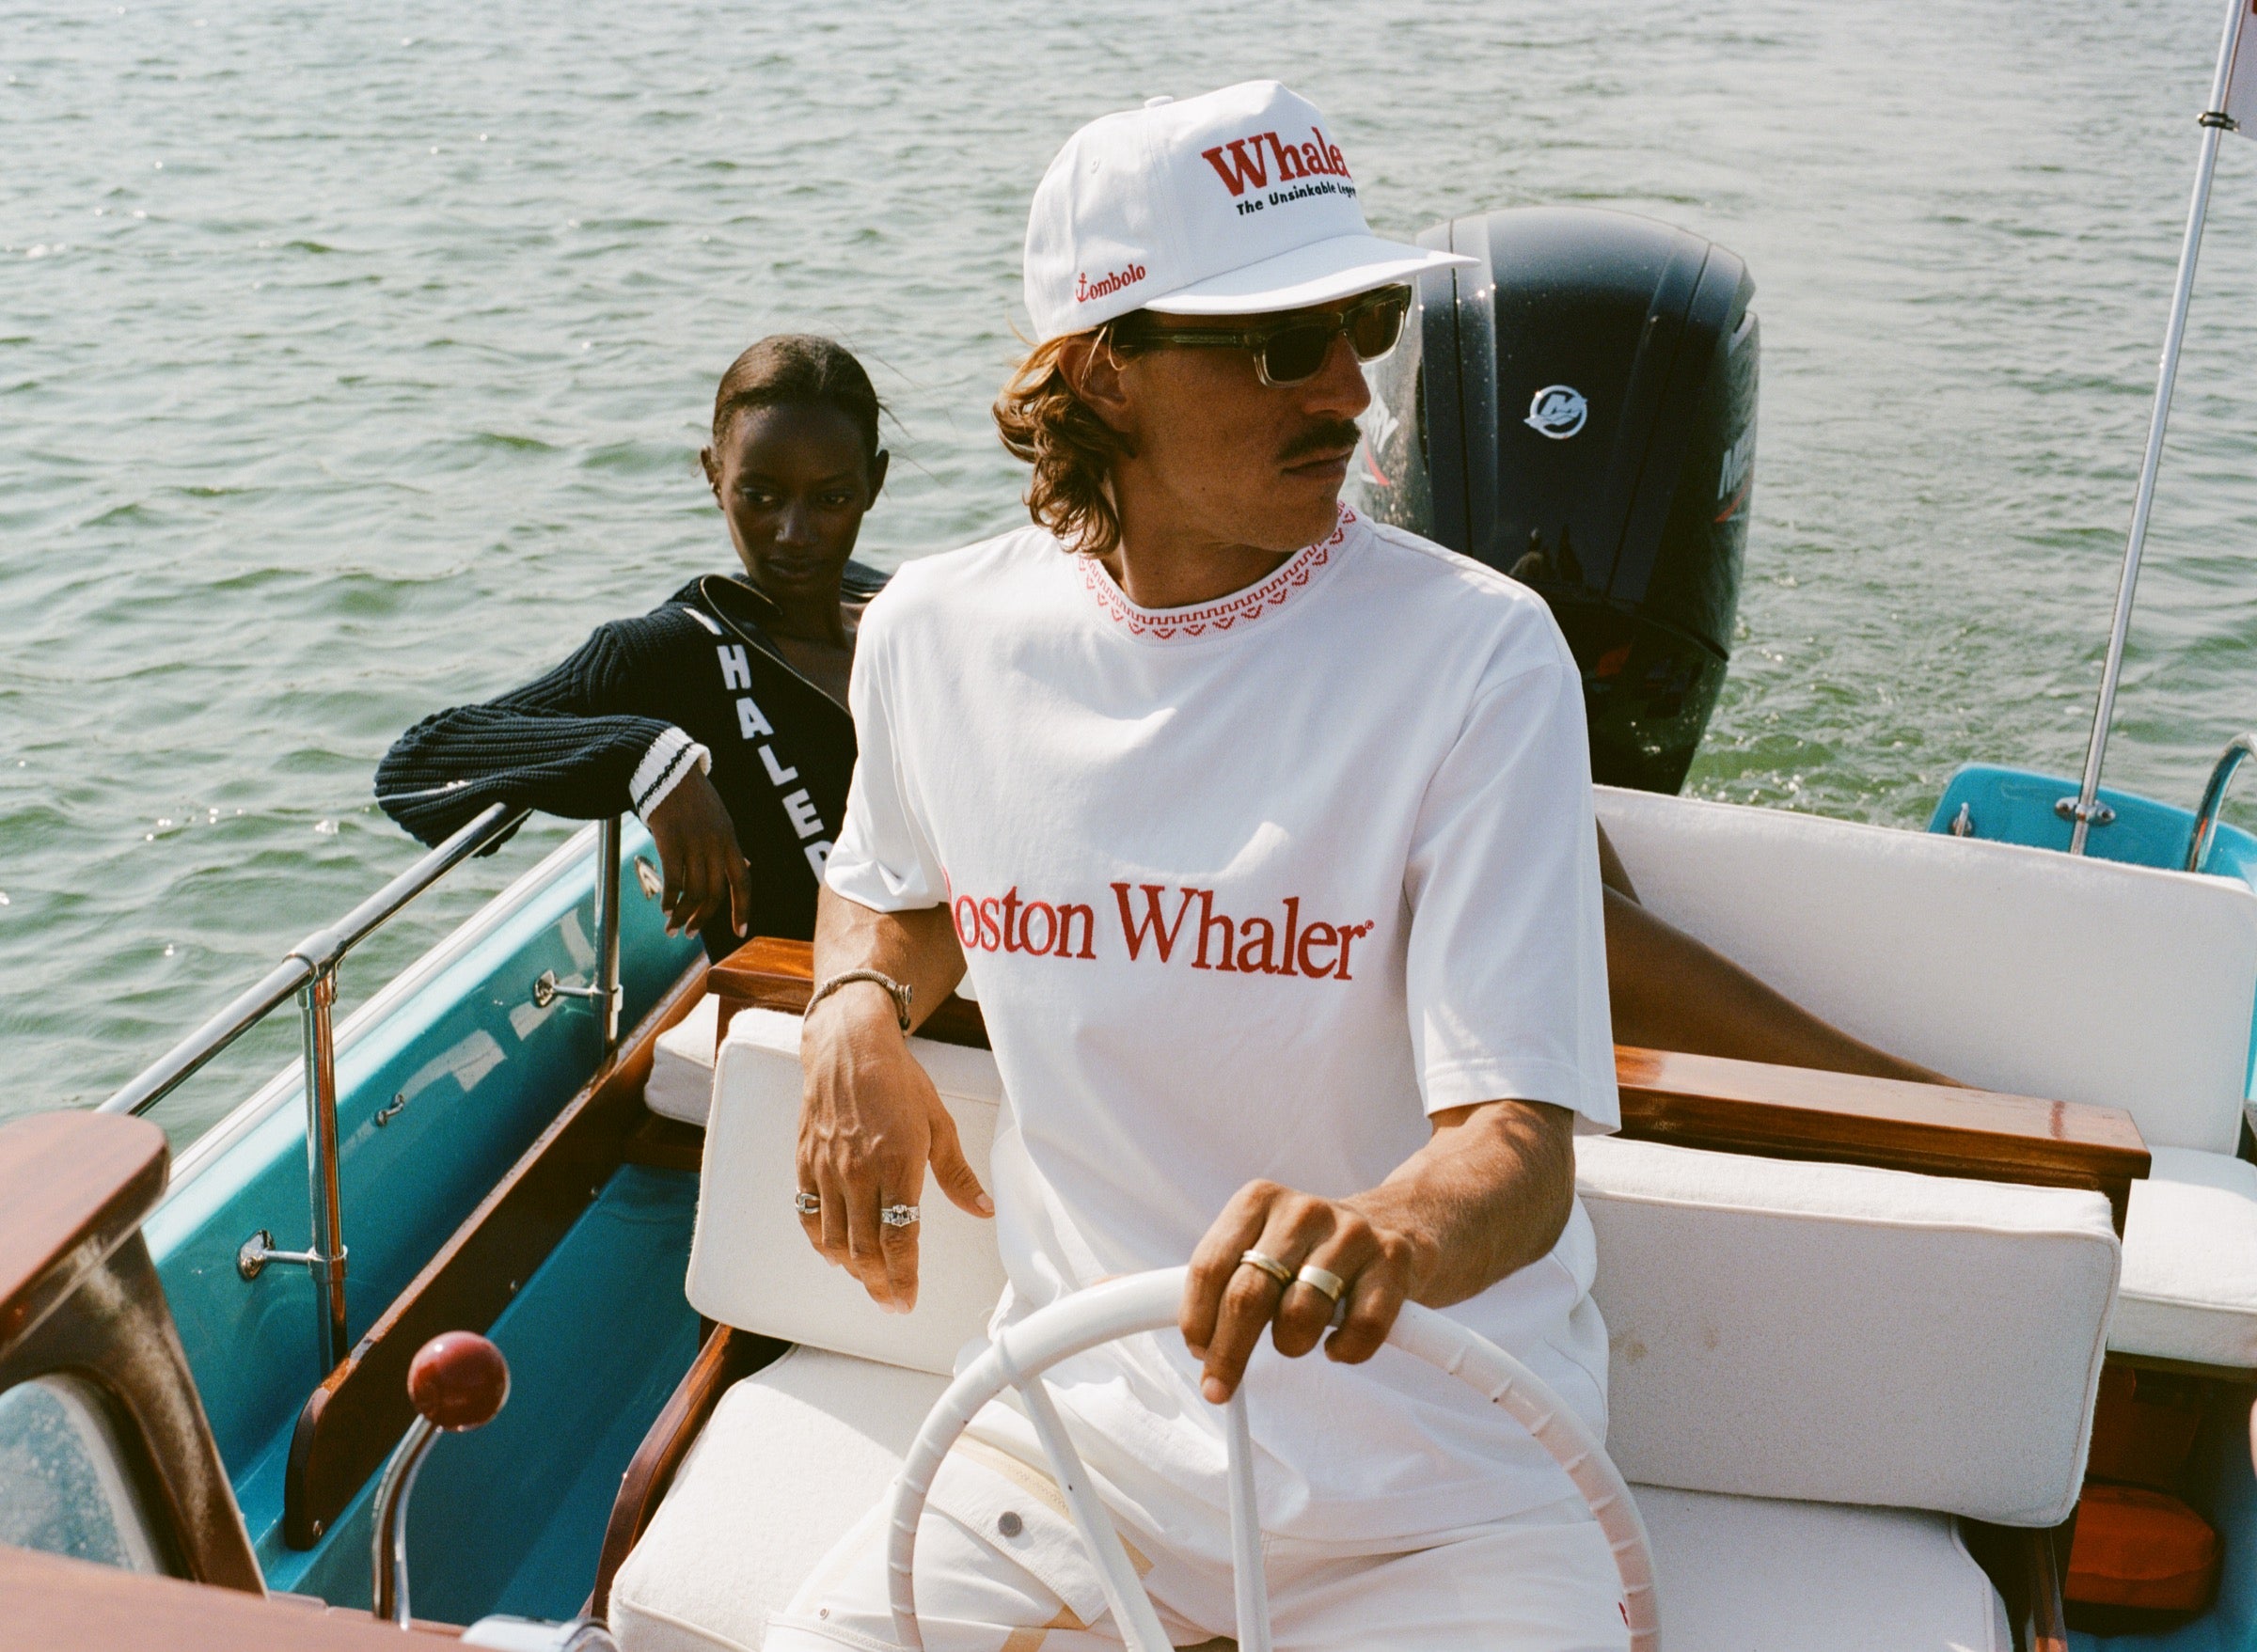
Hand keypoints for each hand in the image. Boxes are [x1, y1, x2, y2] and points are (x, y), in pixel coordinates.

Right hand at [644, 770, 750, 940]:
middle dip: (704, 919)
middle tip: (690, 934)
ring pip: (693, 892)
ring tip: (672, 927)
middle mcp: (715, 844)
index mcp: (730, 840)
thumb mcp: (721, 820)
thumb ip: (730, 846)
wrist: (668, 769)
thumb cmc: (694, 797)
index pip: (743, 882)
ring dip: (682, 915)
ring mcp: (693, 843)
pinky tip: (663, 908)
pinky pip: (672, 880)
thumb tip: (746, 866)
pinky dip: (669, 899)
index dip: (743, 910)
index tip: (740, 932)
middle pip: (715, 893)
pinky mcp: (670, 841)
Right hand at [796, 984, 991, 1310]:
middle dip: (879, 1283)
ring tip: (869, 1280)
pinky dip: (820, 1241)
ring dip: (852, 1268)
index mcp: (898, 1162)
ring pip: (834, 1237)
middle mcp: (859, 1171)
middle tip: (891, 1303)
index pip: (898, 1235)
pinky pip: (808, 1214)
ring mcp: (829, 1168)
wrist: (849, 1046)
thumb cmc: (900, 1081)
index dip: (903, 1276)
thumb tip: (984, 1209)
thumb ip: (957, 1175)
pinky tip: (833, 1253)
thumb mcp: (940, 1124)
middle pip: (864, 1247)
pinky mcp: (807, 1162)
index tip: (908, 1301)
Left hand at [1179, 1180, 1429, 1404]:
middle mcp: (1303, 1211)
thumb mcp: (1262, 1244)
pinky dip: (1345, 1351)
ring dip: (1291, 1345)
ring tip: (1296, 1339)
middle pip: (1248, 1295)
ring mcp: (1351, 1233)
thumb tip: (1179, 1332)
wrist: (1399, 1222)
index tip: (1199, 1353)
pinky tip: (1336, 1345)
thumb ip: (1222, 1280)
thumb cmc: (1311, 1249)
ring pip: (1300, 1315)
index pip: (1210, 1266)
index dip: (1198, 1319)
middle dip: (1228, 1353)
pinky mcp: (1393, 1260)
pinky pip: (1362, 1329)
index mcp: (1258, 1200)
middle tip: (1219, 1386)